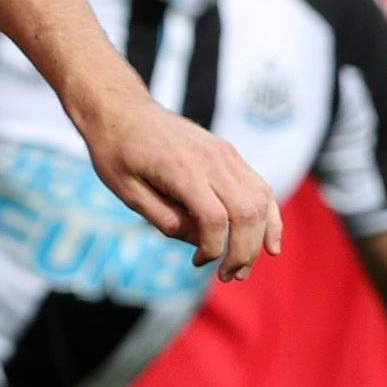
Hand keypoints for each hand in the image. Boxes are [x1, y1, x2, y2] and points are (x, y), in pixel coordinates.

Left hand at [78, 93, 278, 278]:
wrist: (122, 110)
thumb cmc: (117, 152)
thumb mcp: (128, 193)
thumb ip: (167, 220)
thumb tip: (201, 243)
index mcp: (182, 168)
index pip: (215, 219)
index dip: (213, 249)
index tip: (198, 263)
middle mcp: (211, 159)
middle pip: (246, 212)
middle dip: (242, 252)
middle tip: (227, 276)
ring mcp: (225, 154)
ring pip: (260, 200)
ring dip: (259, 239)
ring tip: (243, 267)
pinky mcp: (229, 153)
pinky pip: (259, 187)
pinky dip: (269, 216)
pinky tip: (269, 243)